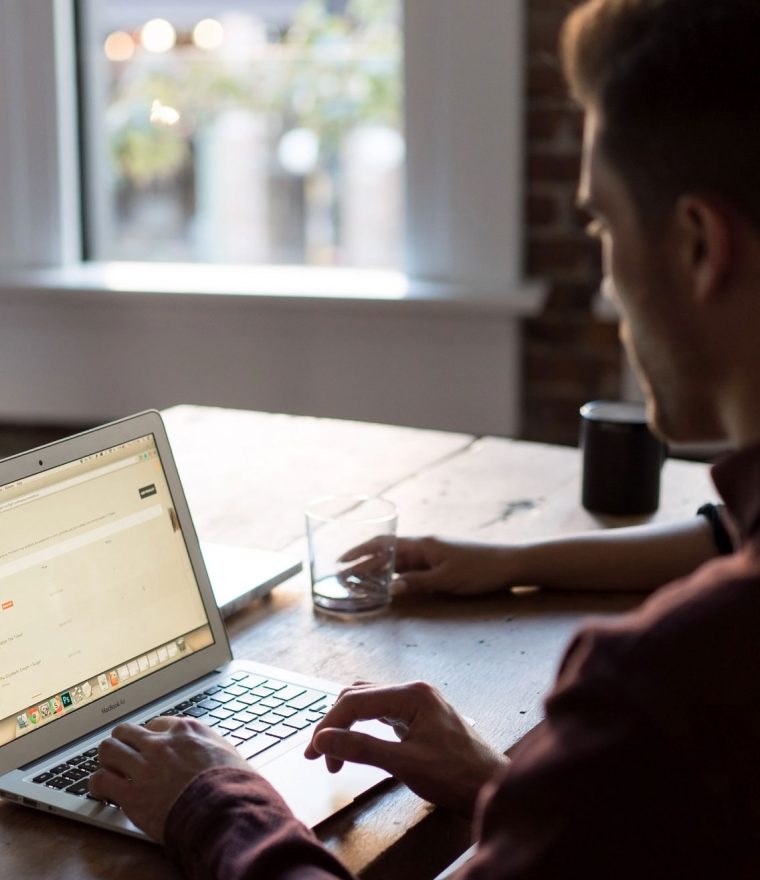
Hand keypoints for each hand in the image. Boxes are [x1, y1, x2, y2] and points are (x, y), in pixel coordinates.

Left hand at [89, 717, 250, 841]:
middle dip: (123, 743)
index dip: (151, 737)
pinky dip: (98, 785)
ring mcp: (145, 766)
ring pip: (108, 749)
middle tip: (124, 756)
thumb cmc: (234, 785)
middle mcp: (162, 743)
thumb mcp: (228, 754)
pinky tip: (103, 792)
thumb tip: (214, 754)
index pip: (157, 724)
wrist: (226, 810)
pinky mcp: (132, 794)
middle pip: (126, 731)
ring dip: (107, 760)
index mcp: (187, 731)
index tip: (150, 747)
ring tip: (109, 771)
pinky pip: (100, 780)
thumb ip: (212, 748)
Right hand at [304, 681, 507, 816]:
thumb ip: (362, 749)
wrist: (491, 787)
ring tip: (334, 755)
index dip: (329, 725)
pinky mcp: (418, 717)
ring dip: (347, 725)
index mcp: (412, 694)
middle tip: (319, 756)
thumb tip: (323, 740)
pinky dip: (363, 728)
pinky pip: (381, 714)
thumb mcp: (405, 764)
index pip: (356, 701)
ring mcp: (417, 703)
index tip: (314, 753)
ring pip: (368, 704)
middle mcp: (413, 691)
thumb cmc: (457, 776)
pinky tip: (357, 745)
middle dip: (335, 724)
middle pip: (358, 697)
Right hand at [343, 536, 515, 595]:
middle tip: (342, 577)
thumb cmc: (479, 569)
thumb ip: (418, 583)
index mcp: (422, 545)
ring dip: (377, 571)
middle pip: (386, 553)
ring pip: (396, 562)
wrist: (509, 564)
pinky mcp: (439, 565)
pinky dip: (395, 576)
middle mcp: (423, 547)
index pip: (384, 544)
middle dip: (362, 563)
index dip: (360, 552)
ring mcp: (431, 556)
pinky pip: (410, 569)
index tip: (341, 561)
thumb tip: (390, 589)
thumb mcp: (447, 579)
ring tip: (357, 583)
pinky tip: (387, 586)